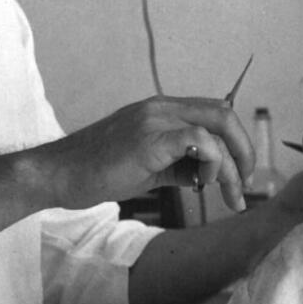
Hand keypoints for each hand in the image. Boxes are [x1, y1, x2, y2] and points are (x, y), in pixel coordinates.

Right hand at [35, 95, 254, 211]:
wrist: (57, 175)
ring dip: (233, 166)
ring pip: (217, 127)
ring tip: (231, 195)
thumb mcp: (149, 165)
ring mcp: (155, 119)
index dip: (236, 141)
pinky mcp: (149, 139)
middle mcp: (162, 107)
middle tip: (245, 184)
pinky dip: (213, 162)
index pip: (215, 112)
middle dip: (244, 151)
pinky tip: (203, 183)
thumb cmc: (98, 172)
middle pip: (224, 114)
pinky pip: (199, 140)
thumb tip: (210, 173)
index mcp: (162, 109)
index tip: (240, 172)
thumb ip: (180, 162)